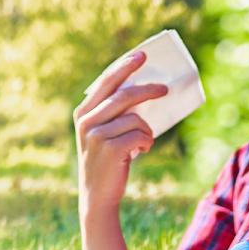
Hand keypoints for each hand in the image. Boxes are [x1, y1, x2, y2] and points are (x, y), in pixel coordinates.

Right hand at [73, 50, 168, 211]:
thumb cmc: (107, 160)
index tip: (142, 54)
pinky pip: (139, 135)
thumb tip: (145, 90)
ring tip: (144, 141)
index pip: (106, 82)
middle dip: (147, 89)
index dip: (124, 66)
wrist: (98, 195)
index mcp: (83, 112)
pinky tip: (142, 150)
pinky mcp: (109, 149)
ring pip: (135, 118)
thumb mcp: (104, 133)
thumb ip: (115, 113)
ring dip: (147, 130)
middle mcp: (86, 121)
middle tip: (165, 88)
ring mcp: (96, 135)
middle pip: (123, 95)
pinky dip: (146, 142)